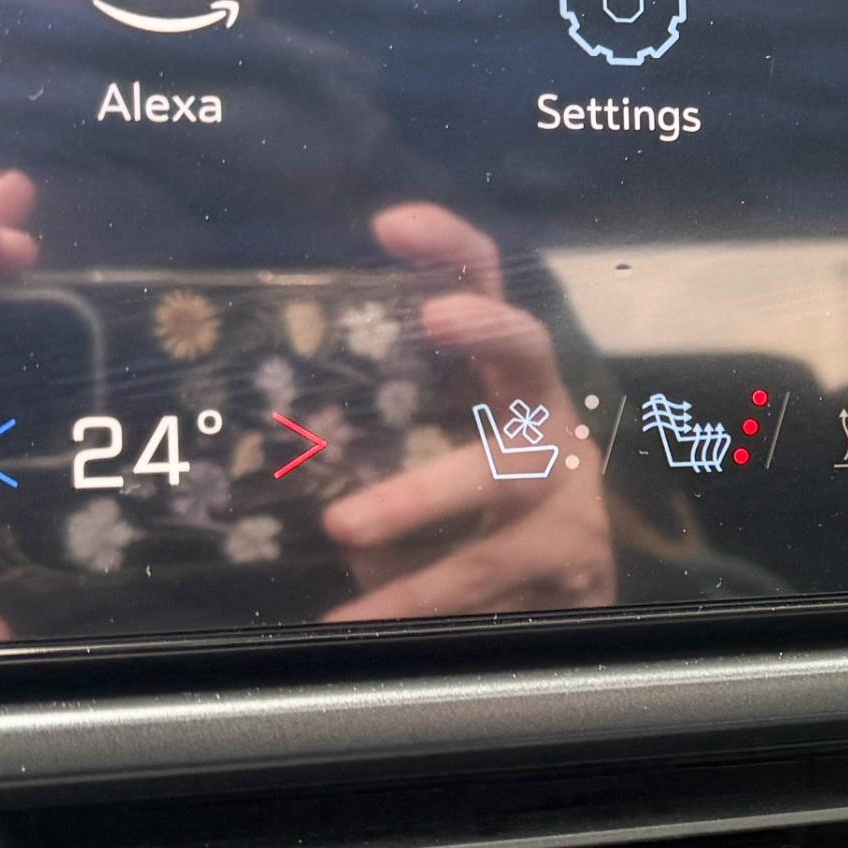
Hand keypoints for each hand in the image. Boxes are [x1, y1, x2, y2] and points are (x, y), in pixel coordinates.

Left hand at [320, 204, 614, 621]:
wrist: (577, 616)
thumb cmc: (482, 526)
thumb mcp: (432, 470)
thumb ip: (378, 448)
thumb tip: (270, 452)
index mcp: (509, 388)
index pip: (487, 290)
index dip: (452, 251)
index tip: (392, 225)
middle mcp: (547, 422)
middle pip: (530, 351)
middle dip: (487, 327)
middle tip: (435, 317)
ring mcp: (567, 491)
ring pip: (497, 479)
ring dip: (416, 502)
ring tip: (343, 531)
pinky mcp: (570, 562)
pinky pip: (487, 574)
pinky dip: (416, 600)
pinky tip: (356, 622)